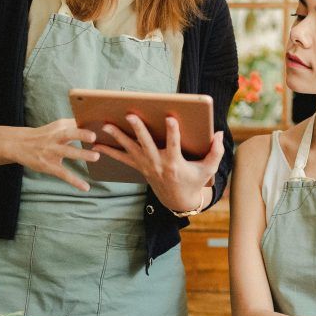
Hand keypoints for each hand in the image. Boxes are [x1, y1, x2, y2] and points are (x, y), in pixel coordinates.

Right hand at [8, 118, 98, 190]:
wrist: (19, 144)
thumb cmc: (45, 135)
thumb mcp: (57, 127)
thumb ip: (74, 126)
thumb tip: (96, 125)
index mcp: (59, 126)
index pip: (75, 122)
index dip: (87, 123)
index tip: (102, 124)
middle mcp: (55, 137)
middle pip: (69, 134)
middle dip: (81, 134)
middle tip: (94, 136)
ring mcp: (51, 151)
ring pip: (68, 152)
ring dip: (81, 154)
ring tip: (96, 156)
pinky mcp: (49, 165)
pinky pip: (63, 173)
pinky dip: (75, 181)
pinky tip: (86, 187)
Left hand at [93, 115, 224, 212]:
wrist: (178, 201)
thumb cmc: (194, 181)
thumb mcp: (208, 169)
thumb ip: (216, 152)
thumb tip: (220, 133)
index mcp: (175, 163)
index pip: (174, 145)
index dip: (173, 131)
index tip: (170, 118)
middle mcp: (158, 164)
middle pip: (146, 144)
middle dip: (138, 129)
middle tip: (130, 115)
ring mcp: (146, 166)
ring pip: (130, 150)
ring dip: (117, 137)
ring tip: (106, 125)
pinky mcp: (139, 168)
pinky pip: (122, 159)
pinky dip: (109, 152)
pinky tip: (96, 145)